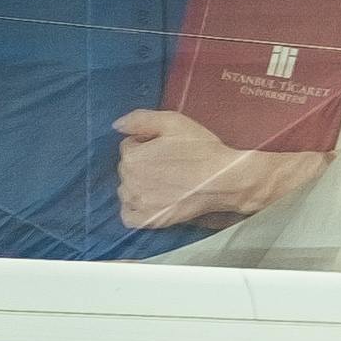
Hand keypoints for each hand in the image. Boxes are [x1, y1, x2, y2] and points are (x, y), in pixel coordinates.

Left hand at [114, 107, 270, 233]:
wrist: (224, 180)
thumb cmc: (201, 149)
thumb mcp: (173, 122)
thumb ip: (140, 119)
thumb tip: (116, 126)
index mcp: (132, 157)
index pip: (128, 146)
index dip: (147, 142)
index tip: (166, 146)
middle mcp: (129, 182)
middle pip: (127, 168)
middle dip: (142, 162)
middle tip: (169, 162)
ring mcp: (138, 204)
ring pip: (127, 190)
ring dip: (138, 184)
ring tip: (164, 181)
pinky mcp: (148, 221)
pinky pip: (128, 215)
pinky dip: (134, 208)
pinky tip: (151, 200)